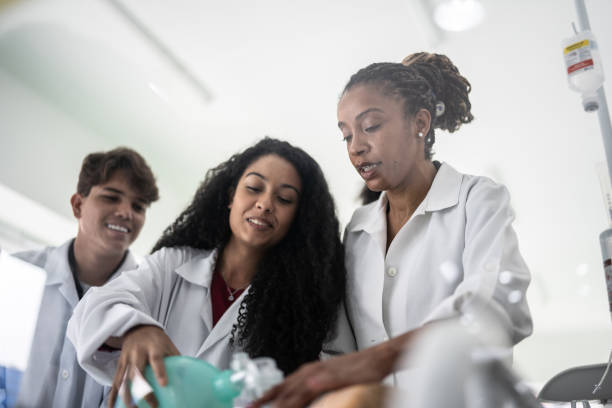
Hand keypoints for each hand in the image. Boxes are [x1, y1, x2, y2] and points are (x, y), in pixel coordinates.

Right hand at [107, 325, 179, 407]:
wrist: (137, 328)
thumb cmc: (157, 340)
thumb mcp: (169, 345)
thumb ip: (176, 359)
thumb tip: (188, 376)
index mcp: (153, 346)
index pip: (155, 359)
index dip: (159, 371)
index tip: (164, 384)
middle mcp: (138, 352)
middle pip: (138, 372)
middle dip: (143, 389)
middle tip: (151, 404)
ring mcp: (127, 358)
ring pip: (125, 378)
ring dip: (127, 395)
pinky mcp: (120, 364)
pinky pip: (116, 381)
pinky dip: (113, 395)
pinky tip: (113, 406)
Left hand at [252, 331, 415, 407]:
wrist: (379, 357)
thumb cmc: (360, 369)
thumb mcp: (333, 379)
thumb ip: (318, 388)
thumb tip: (308, 399)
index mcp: (307, 372)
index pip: (279, 387)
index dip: (263, 398)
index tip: (248, 406)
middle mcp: (308, 372)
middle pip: (279, 391)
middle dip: (262, 403)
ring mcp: (317, 376)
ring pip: (288, 396)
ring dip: (275, 406)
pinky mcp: (326, 381)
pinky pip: (305, 397)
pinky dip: (293, 405)